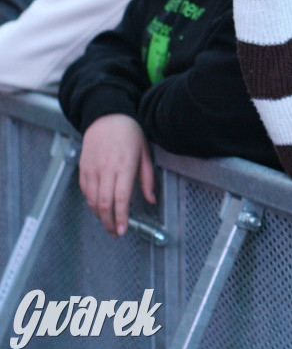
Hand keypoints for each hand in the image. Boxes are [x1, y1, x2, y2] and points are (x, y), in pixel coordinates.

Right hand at [78, 114, 155, 237]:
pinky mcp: (83, 168)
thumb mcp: (145, 152)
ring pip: (92, 200)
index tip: (123, 229)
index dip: (121, 216)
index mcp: (125, 166)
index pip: (121, 198)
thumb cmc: (129, 132)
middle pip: (104, 203)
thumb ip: (147, 178)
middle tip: (116, 232)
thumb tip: (151, 199)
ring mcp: (92, 169)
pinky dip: (91, 202)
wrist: (106, 116)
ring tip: (109, 222)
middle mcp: (106, 169)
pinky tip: (99, 207)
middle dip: (109, 222)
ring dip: (99, 215)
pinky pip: (85, 191)